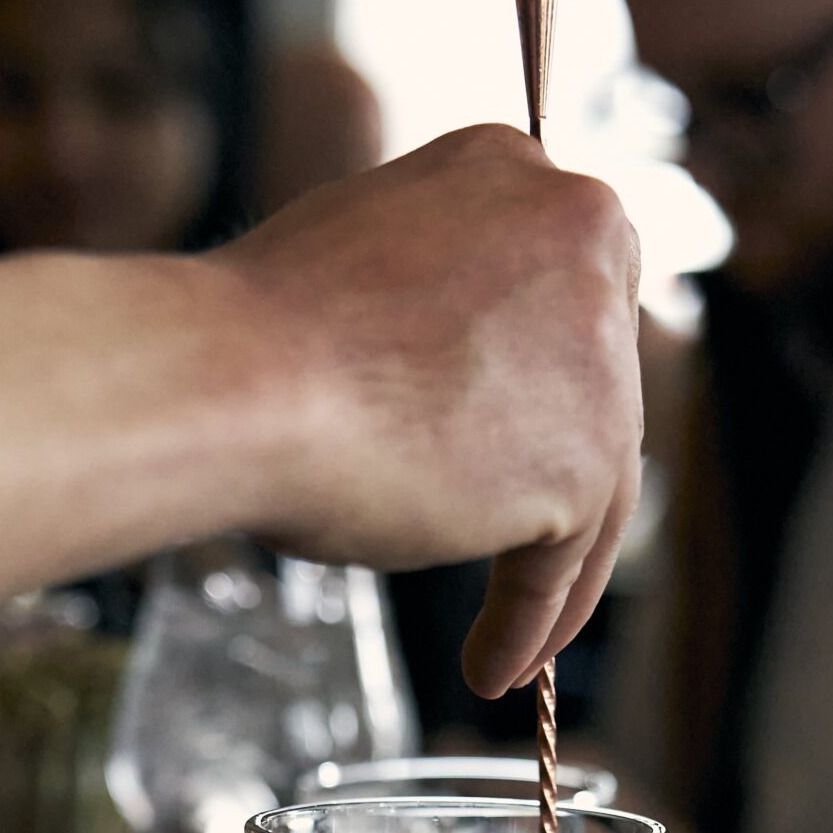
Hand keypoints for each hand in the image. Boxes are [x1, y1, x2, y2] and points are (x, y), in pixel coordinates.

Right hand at [211, 125, 642, 695]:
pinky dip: (530, 619)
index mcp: (520, 169)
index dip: (540, 376)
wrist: (236, 383)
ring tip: (504, 640)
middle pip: (592, 384)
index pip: (559, 291)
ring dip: (549, 570)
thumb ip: (441, 298)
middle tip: (514, 545)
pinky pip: (564, 558)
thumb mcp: (370, 264)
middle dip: (551, 475)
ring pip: (595, 482)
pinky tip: (495, 663)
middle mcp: (582, 236)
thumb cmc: (260, 333)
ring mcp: (597, 349)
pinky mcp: (586, 456)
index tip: (514, 437)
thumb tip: (465, 371)